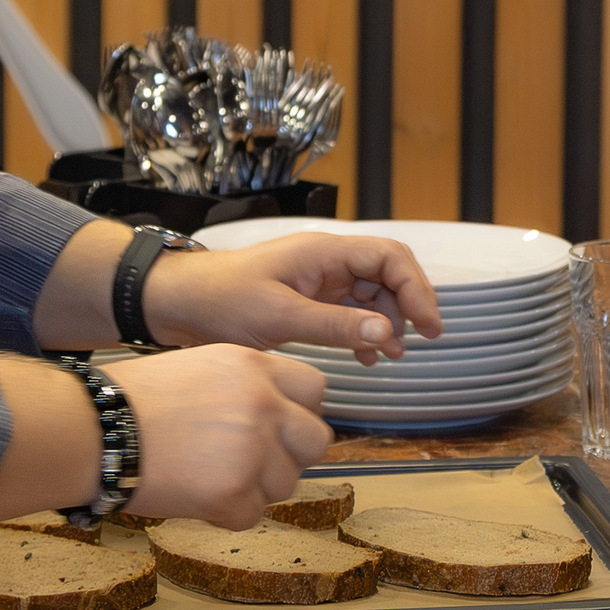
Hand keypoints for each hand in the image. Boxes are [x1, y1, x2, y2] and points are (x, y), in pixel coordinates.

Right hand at [113, 344, 335, 528]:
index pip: (315, 390)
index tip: (279, 427)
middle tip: (251, 462)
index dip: (298, 412)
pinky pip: (251, 515)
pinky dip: (225, 514)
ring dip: (254, 488)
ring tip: (206, 476)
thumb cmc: (134, 401)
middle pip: (316, 440)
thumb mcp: (201, 366)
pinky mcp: (233, 491)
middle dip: (289, 456)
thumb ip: (247, 386)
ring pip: (286, 484)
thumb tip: (281, 413)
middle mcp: (264, 403)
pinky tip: (191, 495)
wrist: (93, 432)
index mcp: (255, 366)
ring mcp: (253, 449)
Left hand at [144, 234, 441, 363]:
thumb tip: (386, 333)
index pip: (389, 257)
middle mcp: (328, 261)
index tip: (428, 325)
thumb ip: (335, 325)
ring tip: (390, 357)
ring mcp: (319, 280)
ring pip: (372, 294)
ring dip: (387, 323)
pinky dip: (364, 332)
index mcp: (324, 252)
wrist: (180, 303)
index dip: (416, 287)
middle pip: (388, 274)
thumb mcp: (280, 316)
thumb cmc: (222, 300)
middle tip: (421, 342)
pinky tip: (366, 358)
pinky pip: (351, 311)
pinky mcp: (309, 300)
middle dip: (408, 306)